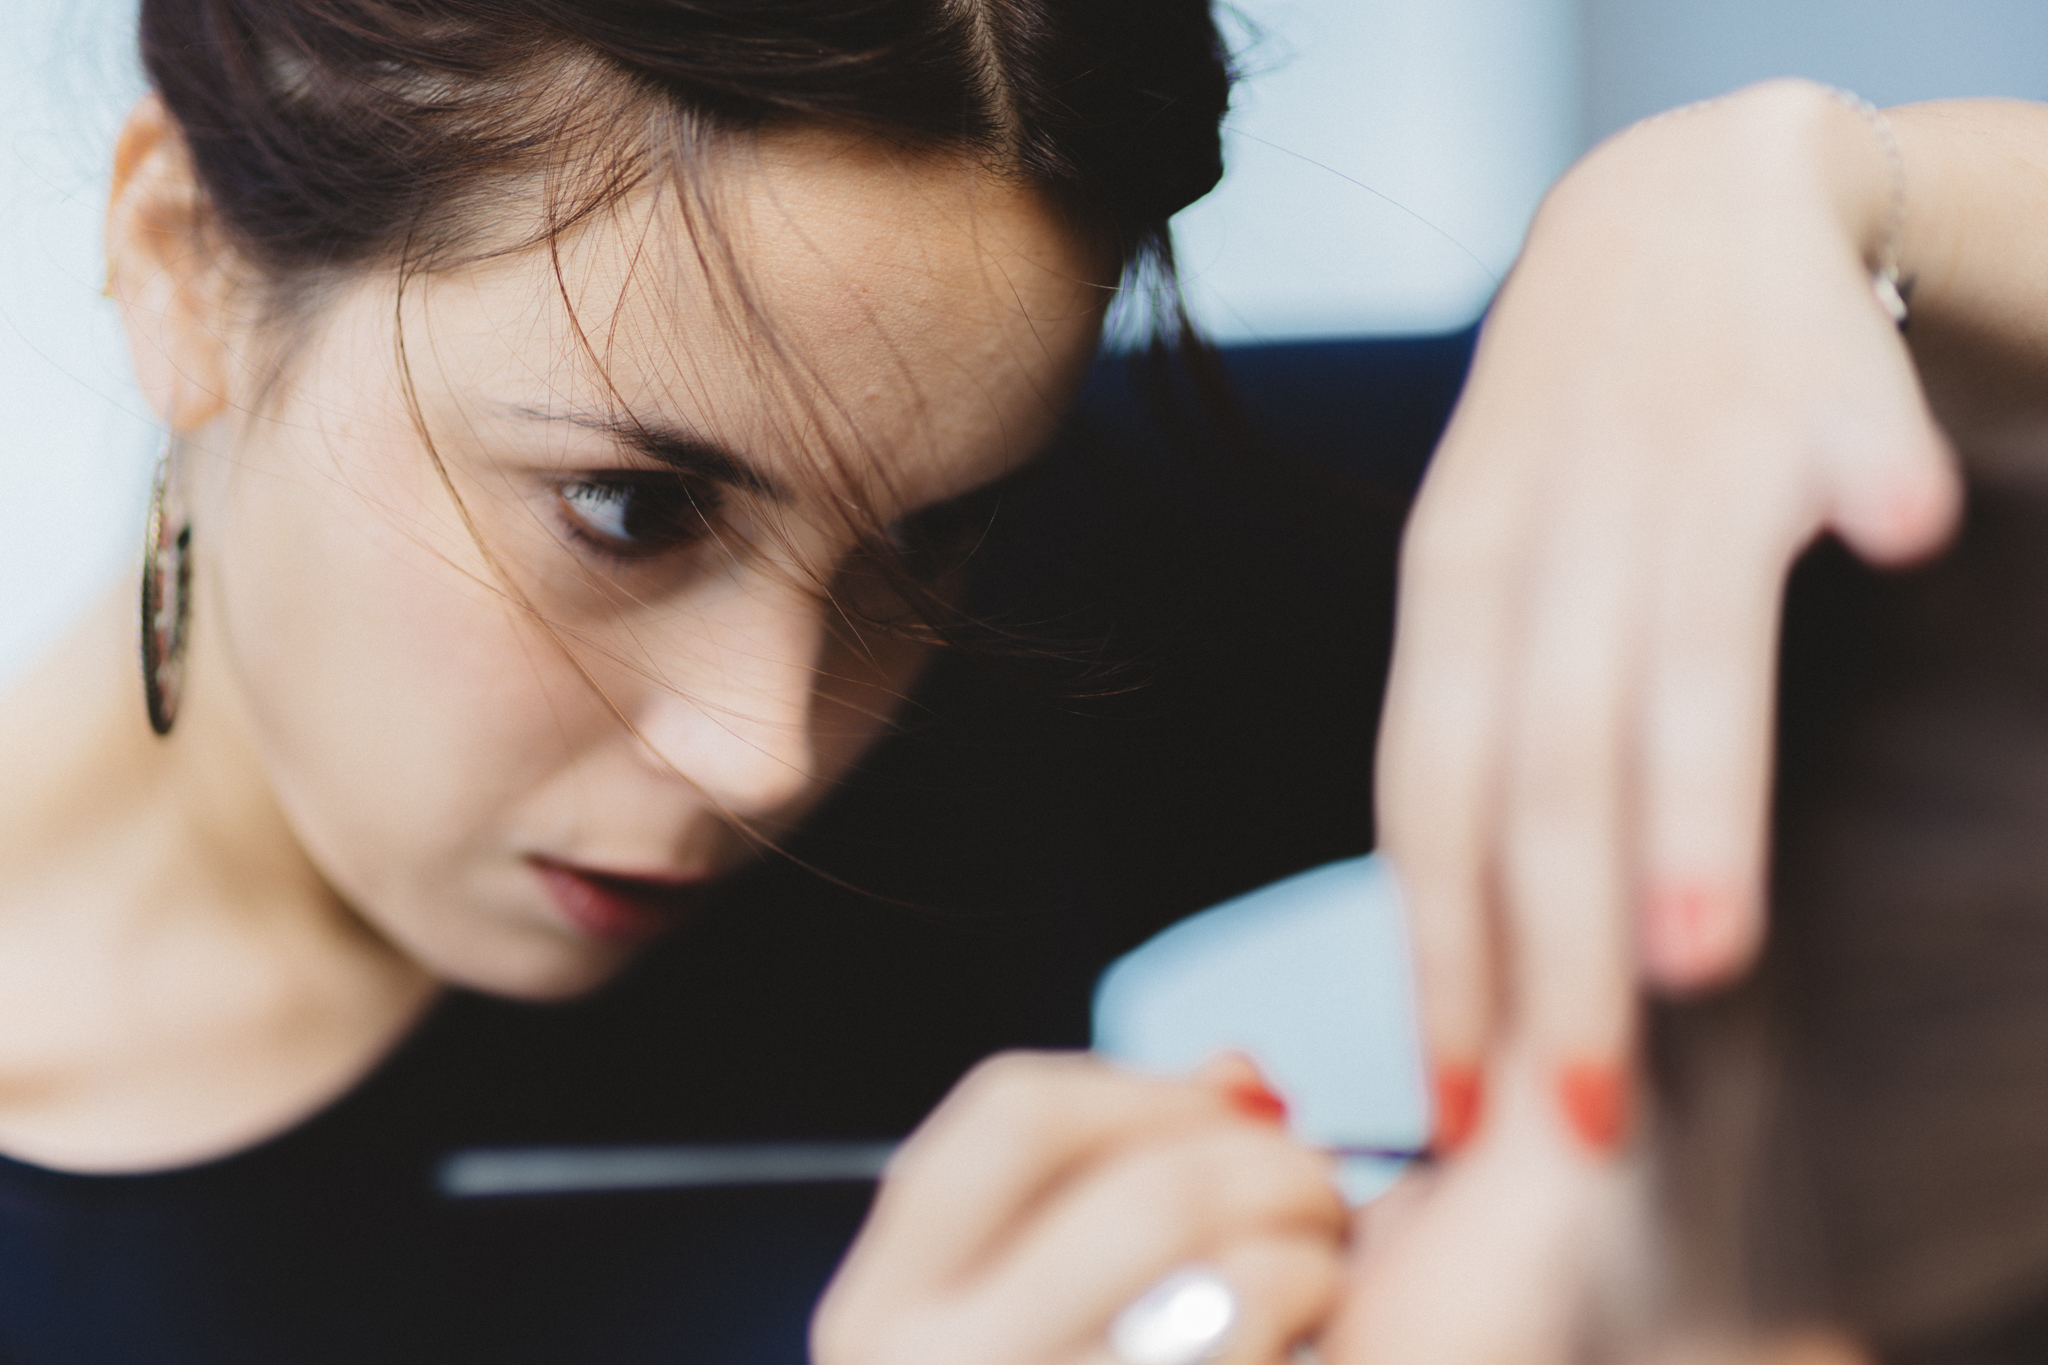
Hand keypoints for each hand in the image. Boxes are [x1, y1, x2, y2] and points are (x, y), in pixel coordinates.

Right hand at [811, 1051, 1347, 1364]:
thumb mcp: (1026, 1321)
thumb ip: (1108, 1187)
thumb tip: (1243, 1075)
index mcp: (879, 1309)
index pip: (1013, 1110)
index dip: (1148, 1088)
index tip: (1230, 1114)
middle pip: (1152, 1186)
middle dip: (1275, 1171)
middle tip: (1322, 1201)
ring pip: (1235, 1280)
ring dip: (1314, 1263)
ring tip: (1321, 1281)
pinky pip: (1256, 1346)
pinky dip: (1305, 1319)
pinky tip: (1314, 1348)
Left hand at [1374, 80, 1959, 1145]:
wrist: (1664, 208)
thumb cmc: (1571, 438)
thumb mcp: (1485, 573)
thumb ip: (1488, 735)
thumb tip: (1492, 958)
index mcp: (1450, 581)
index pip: (1422, 796)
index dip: (1441, 958)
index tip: (1464, 1109)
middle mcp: (1544, 522)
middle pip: (1536, 763)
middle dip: (1559, 950)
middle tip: (1583, 1115)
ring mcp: (1672, 445)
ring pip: (1676, 638)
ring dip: (1695, 795)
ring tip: (1705, 952)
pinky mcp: (1803, 370)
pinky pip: (1843, 426)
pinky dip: (1869, 479)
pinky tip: (1903, 537)